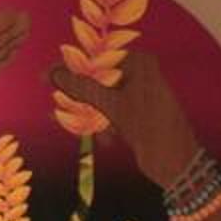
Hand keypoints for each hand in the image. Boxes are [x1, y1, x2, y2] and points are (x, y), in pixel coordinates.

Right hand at [49, 49, 201, 187]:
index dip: (68, 69)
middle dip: (77, 98)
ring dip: (88, 116)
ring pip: (100, 99)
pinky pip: (109, 113)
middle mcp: (139, 74)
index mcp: (139, 63)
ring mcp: (138, 94)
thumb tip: (52, 72)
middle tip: (58, 112)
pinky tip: (102, 140)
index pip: (94, 59)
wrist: (176, 161)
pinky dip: (101, 125)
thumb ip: (80, 87)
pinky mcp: (136, 114)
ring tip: (77, 132)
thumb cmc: (147, 125)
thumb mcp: (111, 105)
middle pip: (95, 80)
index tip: (44, 79)